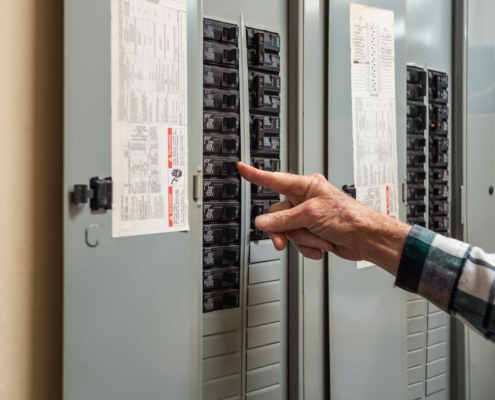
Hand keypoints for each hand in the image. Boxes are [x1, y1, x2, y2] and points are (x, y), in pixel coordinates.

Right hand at [238, 162, 410, 274]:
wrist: (366, 239)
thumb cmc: (349, 218)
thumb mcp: (312, 215)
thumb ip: (284, 219)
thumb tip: (263, 222)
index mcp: (306, 186)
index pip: (275, 179)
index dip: (256, 175)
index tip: (241, 167)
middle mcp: (304, 199)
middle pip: (278, 215)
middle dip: (285, 230)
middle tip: (283, 241)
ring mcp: (307, 216)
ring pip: (287, 231)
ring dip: (302, 240)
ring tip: (319, 240)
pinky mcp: (311, 231)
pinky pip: (297, 241)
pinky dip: (307, 247)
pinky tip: (320, 247)